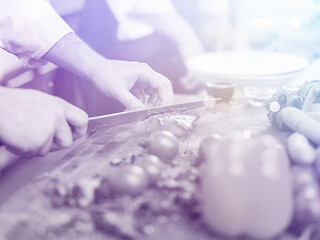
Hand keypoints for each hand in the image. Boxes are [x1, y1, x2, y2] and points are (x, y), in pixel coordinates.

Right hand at [0, 87, 87, 156]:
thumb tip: (64, 125)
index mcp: (59, 105)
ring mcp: (48, 130)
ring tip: (23, 133)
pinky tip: (16, 137)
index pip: (82, 120)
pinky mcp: (38, 142)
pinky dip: (24, 150)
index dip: (79, 130)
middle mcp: (57, 117)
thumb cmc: (11, 104)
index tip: (73, 134)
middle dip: (55, 144)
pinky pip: (34, 153)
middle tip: (41, 138)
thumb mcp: (40, 101)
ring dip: (36, 146)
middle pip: (68, 141)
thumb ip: (55, 113)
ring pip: (48, 149)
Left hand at [43, 33, 173, 109]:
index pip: (161, 84)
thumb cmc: (104, 75)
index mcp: (143, 71)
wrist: (95, 69)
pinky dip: (146, 100)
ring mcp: (141, 77)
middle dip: (163, 98)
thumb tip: (142, 112)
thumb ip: (130, 102)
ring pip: (156, 89)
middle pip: (162, 85)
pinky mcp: (137, 82)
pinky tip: (140, 106)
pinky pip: (147, 92)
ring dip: (154, 100)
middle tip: (160, 110)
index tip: (162, 109)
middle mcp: (145, 72)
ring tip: (147, 109)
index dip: (164, 97)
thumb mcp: (117, 91)